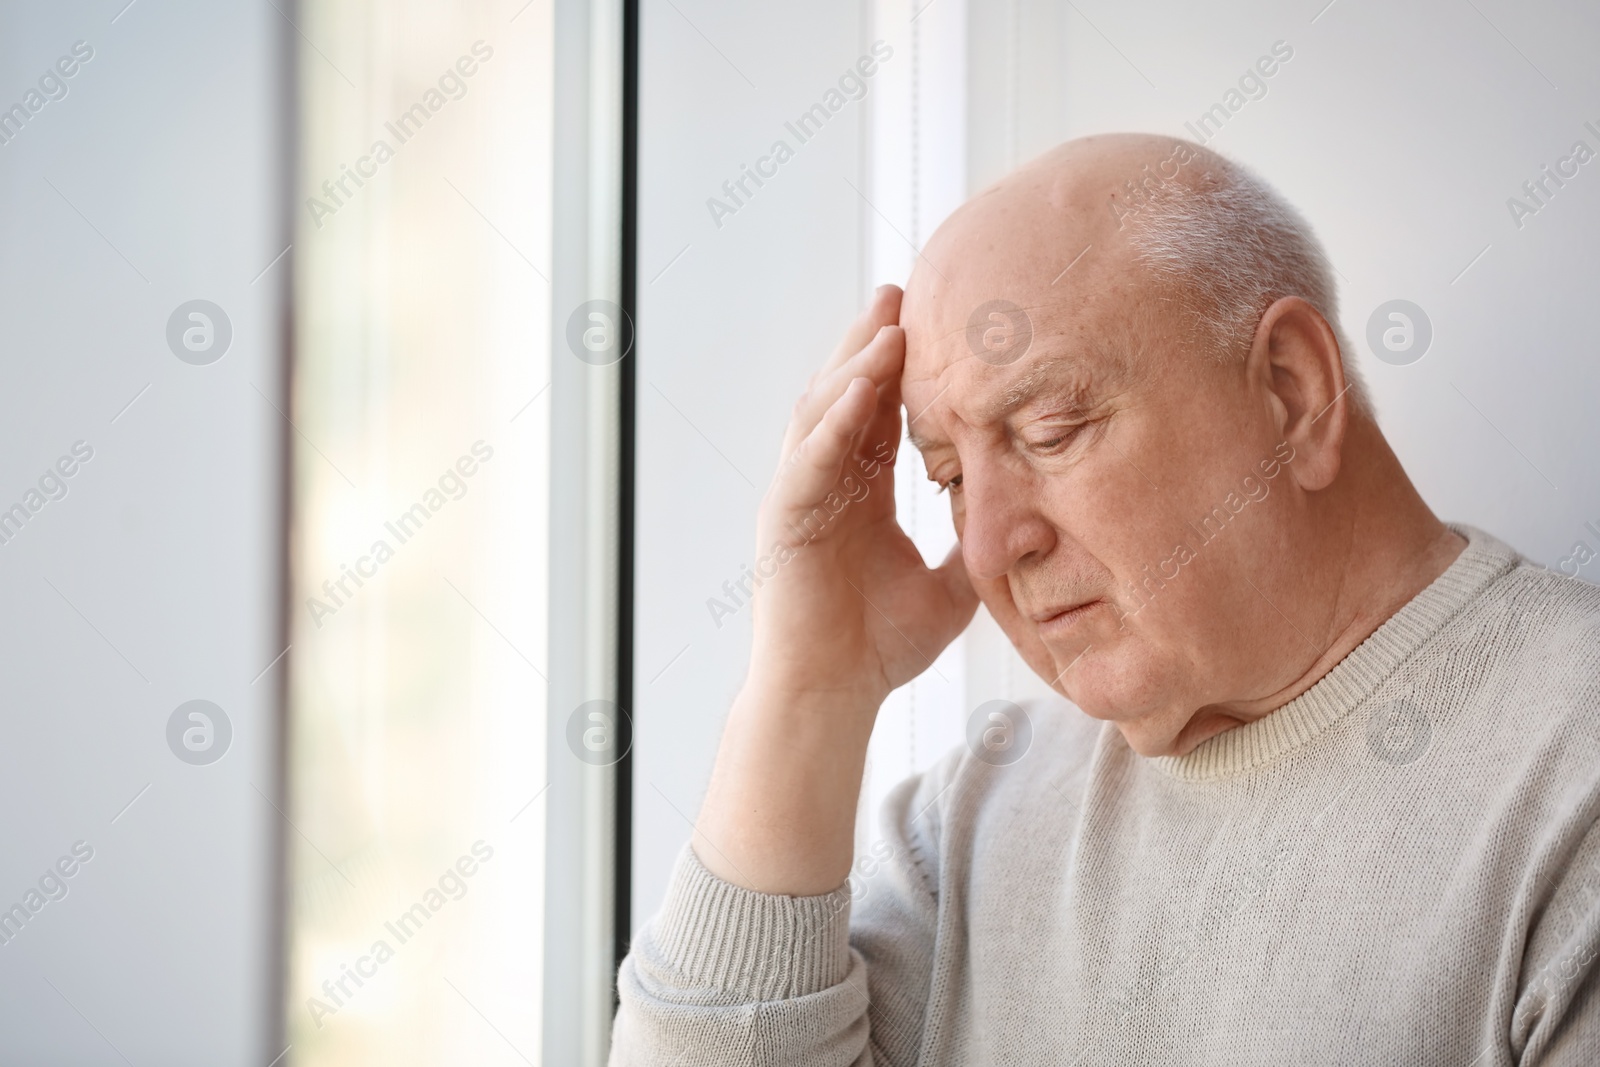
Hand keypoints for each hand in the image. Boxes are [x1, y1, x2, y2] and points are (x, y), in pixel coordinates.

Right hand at [750, 284, 977, 706]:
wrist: (834, 693)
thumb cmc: (879, 646)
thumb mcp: (951, 585)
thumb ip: (974, 544)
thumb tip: (1025, 519)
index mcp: (859, 493)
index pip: (881, 413)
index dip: (905, 368)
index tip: (937, 321)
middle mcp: (826, 484)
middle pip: (848, 394)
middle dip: (873, 342)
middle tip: (903, 291)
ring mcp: (801, 496)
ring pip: (823, 410)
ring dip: (854, 364)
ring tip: (887, 321)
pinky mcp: (784, 517)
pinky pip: (810, 457)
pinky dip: (834, 420)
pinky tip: (862, 387)